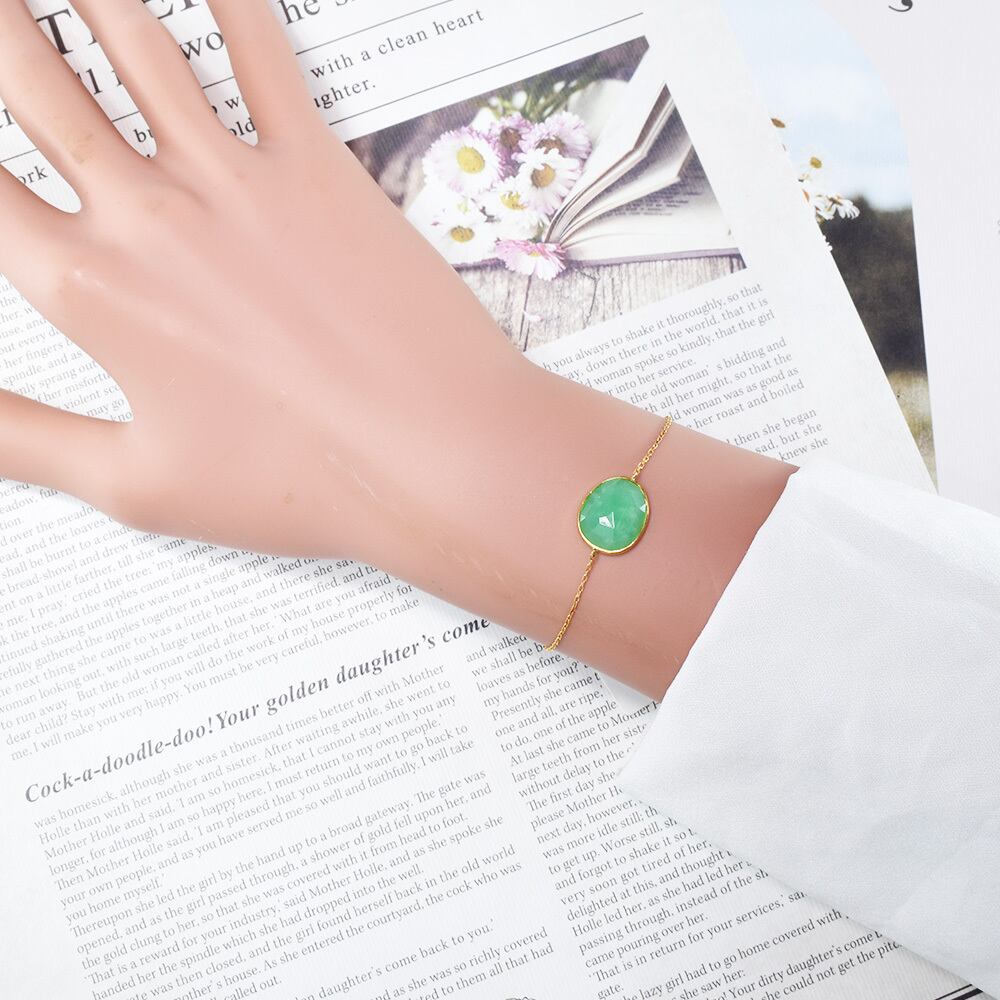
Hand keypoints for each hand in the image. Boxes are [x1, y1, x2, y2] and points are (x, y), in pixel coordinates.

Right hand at [0, 0, 525, 559]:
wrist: (434, 454)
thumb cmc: (303, 480)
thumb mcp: (140, 484)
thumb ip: (25, 443)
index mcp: (92, 292)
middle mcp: (149, 218)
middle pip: (32, 82)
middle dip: (0, 32)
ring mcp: (235, 180)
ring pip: (131, 41)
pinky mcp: (317, 166)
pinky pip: (256, 49)